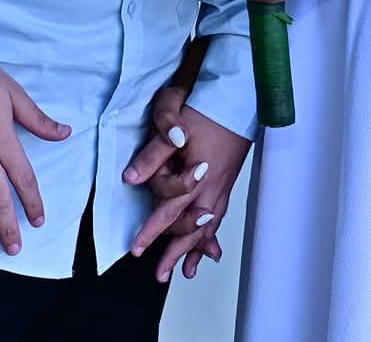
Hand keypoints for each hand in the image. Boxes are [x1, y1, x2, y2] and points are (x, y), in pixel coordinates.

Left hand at [123, 84, 250, 281]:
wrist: (238, 97)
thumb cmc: (205, 105)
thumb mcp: (172, 120)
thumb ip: (153, 151)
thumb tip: (132, 177)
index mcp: (198, 174)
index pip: (169, 210)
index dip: (151, 230)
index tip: (136, 248)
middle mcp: (212, 186)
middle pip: (191, 228)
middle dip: (174, 252)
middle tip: (159, 274)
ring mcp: (222, 186)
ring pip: (206, 227)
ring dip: (193, 251)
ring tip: (183, 273)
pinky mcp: (226, 183)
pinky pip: (219, 217)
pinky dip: (212, 236)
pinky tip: (210, 251)